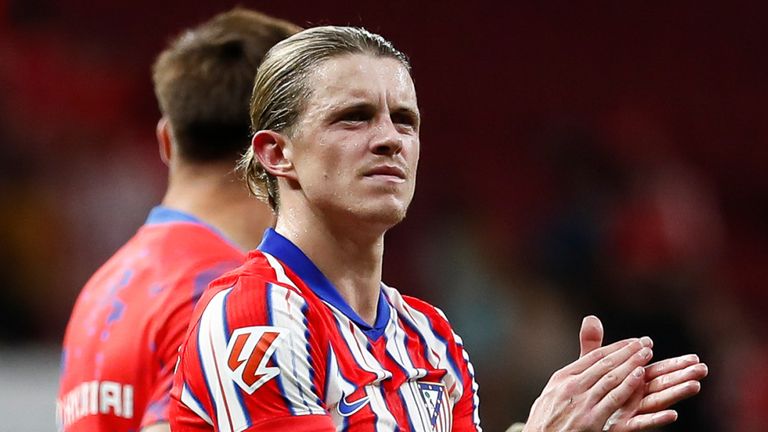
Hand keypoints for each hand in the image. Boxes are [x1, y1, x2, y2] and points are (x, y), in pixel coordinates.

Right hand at [523, 336, 653, 431]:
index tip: (632, 342)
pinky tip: (639, 376)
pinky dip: (628, 385)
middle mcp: (570, 386)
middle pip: (605, 363)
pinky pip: (614, 398)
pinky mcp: (590, 420)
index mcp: (562, 377)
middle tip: (645, 343)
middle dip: (627, 352)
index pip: (594, 356)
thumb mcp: (552, 392)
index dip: (616, 347)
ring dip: (631, 363)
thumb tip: (579, 361)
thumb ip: (571, 374)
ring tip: (646, 354)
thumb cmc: (546, 420)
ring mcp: (581, 403)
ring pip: (611, 377)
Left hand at [578, 316, 707, 430]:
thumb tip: (591, 317)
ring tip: (694, 385)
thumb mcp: (590, 368)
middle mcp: (635, 397)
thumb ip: (595, 347)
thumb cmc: (587, 394)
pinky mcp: (623, 426)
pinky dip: (656, 419)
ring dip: (675, 394)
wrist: (572, 420)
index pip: (656, 371)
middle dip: (682, 376)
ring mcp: (631, 412)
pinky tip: (673, 414)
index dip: (674, 364)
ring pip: (656, 402)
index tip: (695, 357)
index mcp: (631, 382)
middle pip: (661, 385)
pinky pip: (641, 423)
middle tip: (703, 368)